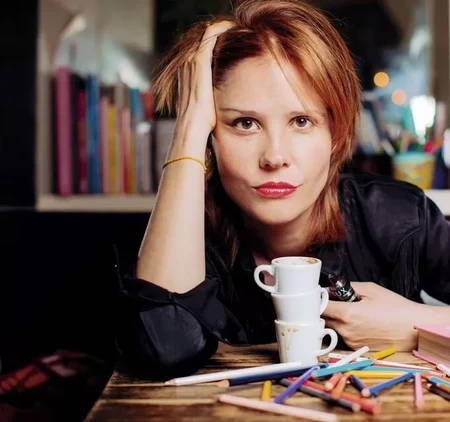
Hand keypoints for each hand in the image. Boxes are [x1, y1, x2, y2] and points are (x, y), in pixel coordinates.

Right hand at [177, 21, 233, 135]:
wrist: (192, 126)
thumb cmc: (201, 121)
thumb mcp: (207, 104)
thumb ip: (214, 95)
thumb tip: (229, 100)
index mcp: (187, 73)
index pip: (202, 49)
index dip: (217, 42)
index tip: (234, 42)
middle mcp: (186, 63)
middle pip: (205, 38)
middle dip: (222, 33)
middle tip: (240, 33)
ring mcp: (191, 61)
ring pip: (207, 34)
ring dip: (222, 29)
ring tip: (239, 28)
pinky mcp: (198, 61)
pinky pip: (210, 36)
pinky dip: (221, 28)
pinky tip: (234, 27)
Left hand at [322, 282, 432, 350]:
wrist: (414, 329)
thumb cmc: (395, 307)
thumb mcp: (370, 290)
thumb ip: (347, 288)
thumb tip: (331, 289)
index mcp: (347, 315)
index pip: (319, 308)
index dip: (316, 300)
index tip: (317, 294)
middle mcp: (346, 331)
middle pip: (322, 319)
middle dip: (323, 309)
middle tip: (330, 300)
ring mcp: (350, 342)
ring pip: (331, 327)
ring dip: (333, 319)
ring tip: (347, 310)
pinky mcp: (356, 348)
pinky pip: (342, 335)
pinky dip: (343, 328)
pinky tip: (356, 322)